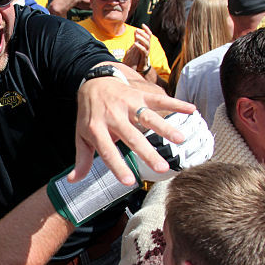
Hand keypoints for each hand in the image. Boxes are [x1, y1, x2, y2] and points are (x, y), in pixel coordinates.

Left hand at [71, 71, 194, 184]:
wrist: (93, 82)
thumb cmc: (89, 115)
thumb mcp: (81, 136)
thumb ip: (82, 159)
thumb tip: (74, 181)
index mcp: (97, 129)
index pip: (107, 151)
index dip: (117, 166)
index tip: (128, 182)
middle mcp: (113, 116)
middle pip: (132, 137)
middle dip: (147, 153)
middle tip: (162, 169)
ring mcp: (128, 104)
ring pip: (148, 117)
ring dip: (165, 127)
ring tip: (180, 140)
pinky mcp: (140, 94)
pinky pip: (158, 99)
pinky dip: (175, 104)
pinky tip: (191, 110)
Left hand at [121, 24, 152, 71]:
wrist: (141, 66)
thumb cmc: (140, 54)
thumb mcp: (138, 45)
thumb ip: (137, 38)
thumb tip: (136, 30)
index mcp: (147, 43)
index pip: (148, 34)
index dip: (146, 29)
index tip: (142, 24)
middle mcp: (148, 46)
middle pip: (148, 38)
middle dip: (143, 33)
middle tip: (137, 30)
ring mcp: (147, 51)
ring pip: (147, 43)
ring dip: (142, 39)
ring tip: (136, 35)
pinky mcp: (144, 56)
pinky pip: (143, 50)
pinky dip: (139, 46)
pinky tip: (135, 43)